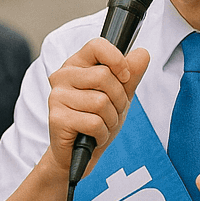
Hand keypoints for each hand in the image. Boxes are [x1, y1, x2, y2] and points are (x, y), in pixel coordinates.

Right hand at [44, 39, 149, 176]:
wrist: (78, 155)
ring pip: (101, 102)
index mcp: (77, 65)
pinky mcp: (57, 118)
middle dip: (118, 99)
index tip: (125, 76)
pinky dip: (102, 134)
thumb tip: (142, 54)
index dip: (117, 60)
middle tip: (111, 111)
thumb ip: (130, 75)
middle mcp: (62, 76)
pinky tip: (93, 136)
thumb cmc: (96, 121)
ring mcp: (57, 97)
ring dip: (110, 120)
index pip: (97, 46)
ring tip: (101, 125)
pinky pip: (94, 122)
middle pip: (104, 76)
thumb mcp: (119, 96)